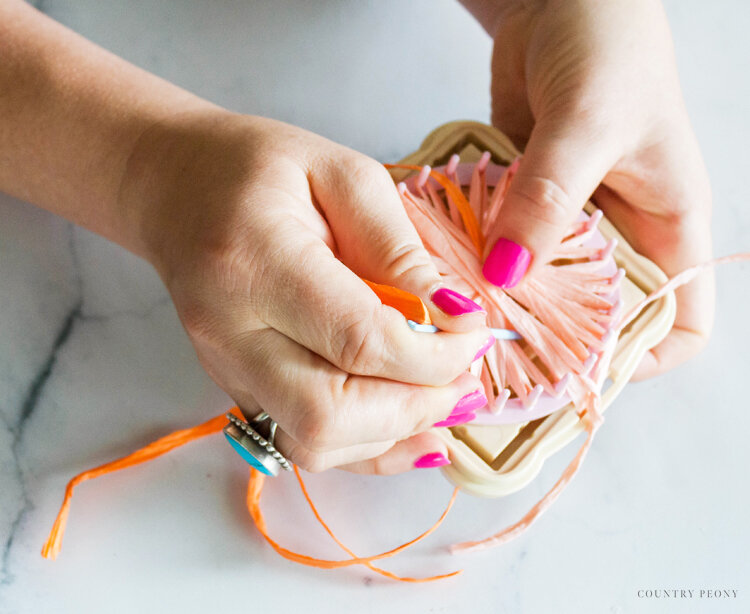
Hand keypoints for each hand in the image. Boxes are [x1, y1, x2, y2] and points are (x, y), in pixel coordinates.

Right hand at [121, 112, 492, 473]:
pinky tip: (415, 432)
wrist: (177, 190)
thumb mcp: (344, 178)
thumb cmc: (260, 171)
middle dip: (417, 405)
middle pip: (331, 413)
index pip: (358, 341)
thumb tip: (456, 319)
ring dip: (395, 433)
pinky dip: (369, 449)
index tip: (476, 334)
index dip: (433, 354)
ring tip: (445, 398)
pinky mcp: (236, 389)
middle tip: (464, 377)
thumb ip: (399, 250)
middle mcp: (230, 332)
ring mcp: (226, 370)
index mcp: (255, 261)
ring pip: (316, 444)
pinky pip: (303, 445)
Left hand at [479, 0, 712, 377]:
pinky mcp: (522, 203)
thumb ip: (548, 199)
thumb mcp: (588, 121)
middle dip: (550, 340)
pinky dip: (475, 257)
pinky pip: (501, 245)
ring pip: (539, 288)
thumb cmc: (606, 45)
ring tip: (458, 315)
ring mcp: (566, 222)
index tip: (578, 369)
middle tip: (494, 353)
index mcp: (666, 228)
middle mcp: (618, 235)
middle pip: (595, 319)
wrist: (559, 0)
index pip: (678, 325)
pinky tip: (443, 264)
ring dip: (501, 299)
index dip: (640, 358)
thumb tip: (505, 274)